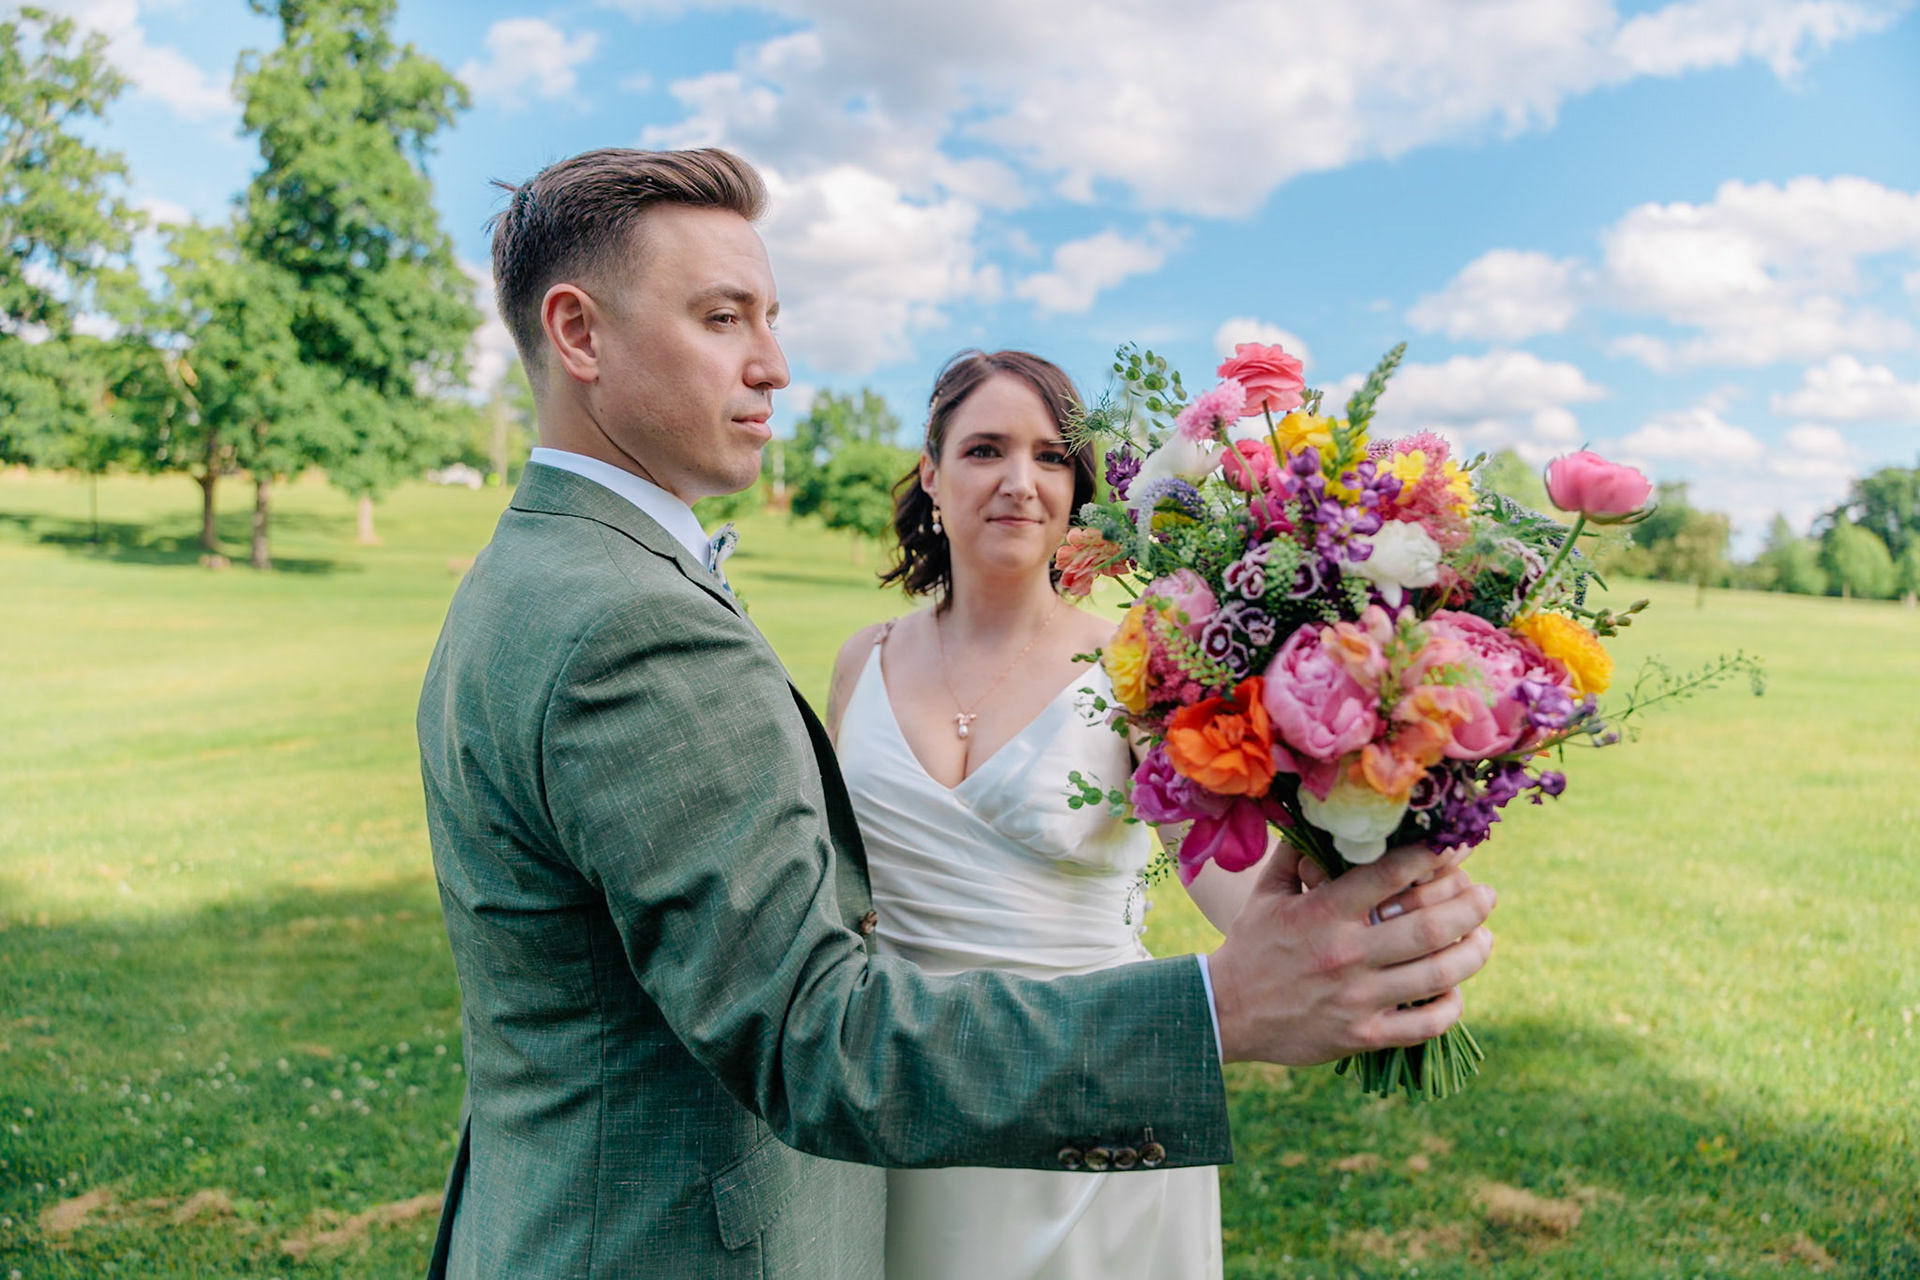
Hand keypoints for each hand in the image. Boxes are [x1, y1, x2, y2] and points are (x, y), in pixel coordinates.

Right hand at [1207, 842, 1495, 1064]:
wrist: (1224, 1012)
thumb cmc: (1249, 946)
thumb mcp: (1266, 894)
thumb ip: (1297, 855)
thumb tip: (1323, 818)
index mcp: (1325, 912)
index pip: (1392, 874)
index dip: (1433, 856)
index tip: (1457, 847)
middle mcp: (1347, 953)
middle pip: (1430, 926)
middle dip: (1472, 906)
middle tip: (1488, 895)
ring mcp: (1358, 998)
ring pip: (1439, 975)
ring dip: (1474, 953)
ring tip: (1485, 939)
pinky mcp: (1363, 1034)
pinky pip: (1426, 1024)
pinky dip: (1451, 1006)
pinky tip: (1455, 990)